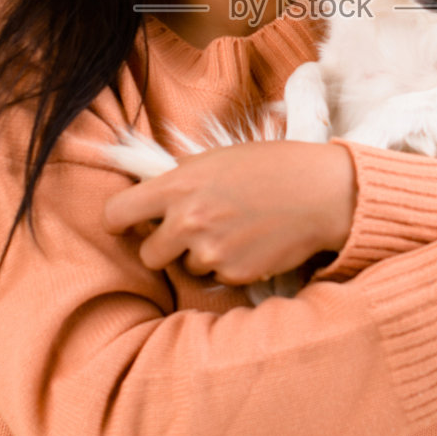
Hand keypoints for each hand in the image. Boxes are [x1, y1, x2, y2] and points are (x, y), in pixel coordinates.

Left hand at [101, 141, 356, 285]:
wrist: (319, 192)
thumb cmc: (269, 167)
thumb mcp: (216, 159)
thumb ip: (179, 179)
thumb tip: (150, 197)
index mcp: (177, 187)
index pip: (117, 213)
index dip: (118, 221)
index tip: (126, 224)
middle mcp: (188, 222)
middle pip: (148, 254)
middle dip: (163, 246)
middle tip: (188, 232)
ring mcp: (211, 253)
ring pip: (186, 267)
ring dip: (201, 254)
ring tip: (234, 228)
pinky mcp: (235, 275)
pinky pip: (218, 276)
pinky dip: (230, 264)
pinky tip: (252, 241)